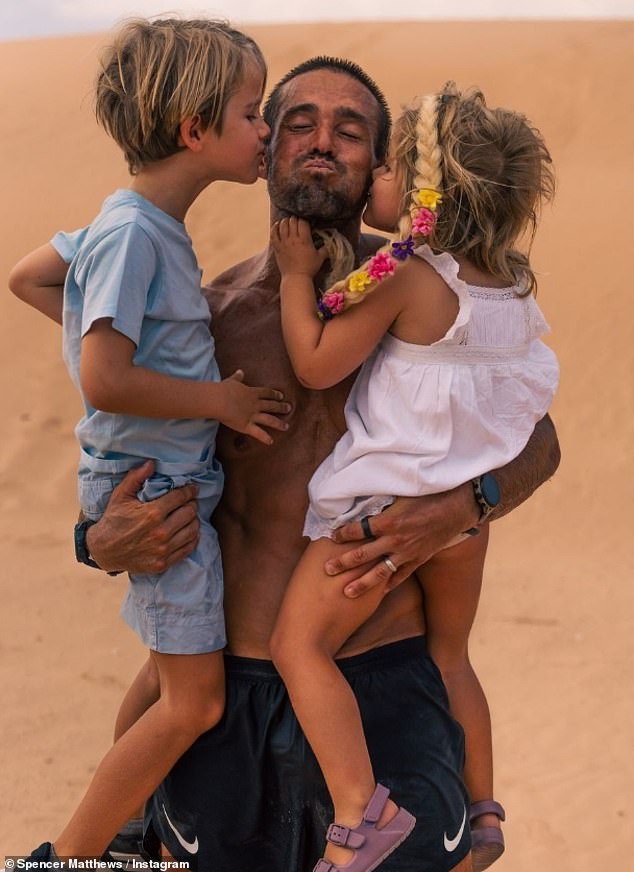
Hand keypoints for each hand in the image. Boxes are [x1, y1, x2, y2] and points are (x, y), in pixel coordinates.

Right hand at [85, 461, 199, 573]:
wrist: (103, 550)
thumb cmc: (113, 520)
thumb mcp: (120, 495)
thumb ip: (136, 477)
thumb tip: (152, 463)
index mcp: (152, 514)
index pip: (180, 498)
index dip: (189, 491)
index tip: (192, 489)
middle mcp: (160, 532)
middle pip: (190, 513)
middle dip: (192, 504)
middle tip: (190, 502)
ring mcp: (163, 550)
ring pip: (192, 531)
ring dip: (194, 521)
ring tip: (190, 516)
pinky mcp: (163, 563)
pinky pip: (188, 549)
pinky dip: (192, 538)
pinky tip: (188, 532)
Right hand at [217, 370, 289, 444]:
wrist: (219, 400)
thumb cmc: (223, 389)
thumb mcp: (232, 381)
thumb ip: (238, 377)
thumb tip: (240, 371)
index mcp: (252, 393)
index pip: (267, 393)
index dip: (275, 394)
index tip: (281, 396)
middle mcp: (256, 405)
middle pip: (271, 406)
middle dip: (281, 407)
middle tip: (290, 408)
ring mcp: (252, 416)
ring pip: (269, 420)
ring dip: (278, 423)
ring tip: (286, 426)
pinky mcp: (246, 426)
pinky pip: (258, 433)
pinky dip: (264, 438)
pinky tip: (271, 442)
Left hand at [270, 216, 327, 277]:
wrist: (296, 278)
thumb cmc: (309, 268)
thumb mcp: (320, 258)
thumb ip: (325, 249)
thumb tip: (329, 243)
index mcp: (304, 240)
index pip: (302, 222)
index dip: (304, 220)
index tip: (305, 222)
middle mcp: (293, 239)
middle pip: (292, 221)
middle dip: (295, 219)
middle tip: (297, 221)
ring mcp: (284, 242)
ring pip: (283, 225)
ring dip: (285, 221)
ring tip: (288, 221)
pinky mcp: (277, 247)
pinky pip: (273, 234)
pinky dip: (275, 228)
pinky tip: (277, 225)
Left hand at [326, 487, 479, 597]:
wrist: (457, 508)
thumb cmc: (428, 495)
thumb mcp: (400, 493)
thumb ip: (381, 501)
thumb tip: (361, 498)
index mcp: (388, 521)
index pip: (357, 530)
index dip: (342, 533)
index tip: (331, 536)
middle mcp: (395, 540)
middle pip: (363, 554)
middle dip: (343, 563)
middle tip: (326, 570)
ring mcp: (407, 553)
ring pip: (379, 572)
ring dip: (362, 583)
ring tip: (346, 592)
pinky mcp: (418, 559)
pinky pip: (400, 575)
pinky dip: (389, 584)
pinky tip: (378, 593)